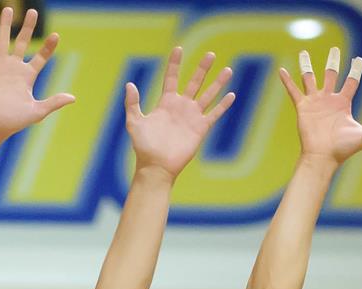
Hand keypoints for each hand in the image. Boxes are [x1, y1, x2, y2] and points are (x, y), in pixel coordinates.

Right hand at [0, 6, 75, 139]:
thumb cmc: (13, 122)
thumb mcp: (37, 112)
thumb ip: (53, 102)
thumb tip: (72, 98)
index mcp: (27, 76)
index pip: (41, 57)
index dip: (48, 47)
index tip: (56, 36)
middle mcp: (14, 68)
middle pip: (23, 42)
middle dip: (28, 27)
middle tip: (33, 11)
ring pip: (3, 40)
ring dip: (5, 25)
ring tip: (8, 9)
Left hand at [124, 47, 235, 179]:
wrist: (157, 166)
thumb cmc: (144, 147)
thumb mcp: (134, 122)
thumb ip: (132, 103)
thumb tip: (130, 84)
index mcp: (166, 102)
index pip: (172, 77)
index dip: (175, 63)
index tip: (179, 49)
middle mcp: (181, 107)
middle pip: (194, 82)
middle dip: (203, 68)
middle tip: (210, 54)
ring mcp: (192, 117)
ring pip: (208, 95)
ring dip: (218, 83)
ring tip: (228, 69)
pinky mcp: (201, 129)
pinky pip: (214, 114)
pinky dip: (223, 105)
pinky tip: (232, 95)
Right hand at [276, 47, 361, 165]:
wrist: (323, 157)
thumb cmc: (343, 149)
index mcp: (343, 104)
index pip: (351, 82)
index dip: (355, 70)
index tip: (358, 59)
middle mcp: (328, 100)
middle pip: (331, 75)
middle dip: (332, 62)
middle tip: (334, 49)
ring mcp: (315, 102)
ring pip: (309, 79)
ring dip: (306, 66)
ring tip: (303, 52)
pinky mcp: (302, 108)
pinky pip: (293, 91)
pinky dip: (287, 81)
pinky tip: (282, 70)